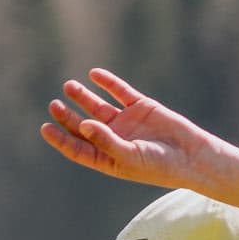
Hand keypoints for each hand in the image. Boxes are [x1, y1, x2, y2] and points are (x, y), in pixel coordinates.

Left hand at [41, 69, 220, 189]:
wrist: (192, 156)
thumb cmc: (161, 165)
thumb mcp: (130, 156)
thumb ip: (106, 141)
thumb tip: (83, 125)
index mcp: (108, 158)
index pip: (78, 149)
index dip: (60, 139)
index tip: (45, 127)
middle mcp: (114, 139)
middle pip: (83, 126)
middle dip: (67, 116)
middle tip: (54, 105)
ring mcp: (127, 122)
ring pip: (98, 106)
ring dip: (84, 96)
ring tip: (69, 86)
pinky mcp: (141, 107)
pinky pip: (120, 92)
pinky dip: (108, 83)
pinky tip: (94, 74)